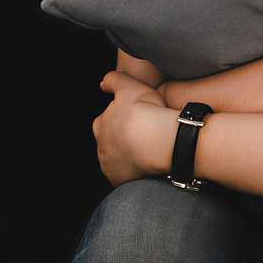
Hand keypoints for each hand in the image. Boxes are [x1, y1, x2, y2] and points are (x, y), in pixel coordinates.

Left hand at [93, 71, 167, 186]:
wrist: (162, 143)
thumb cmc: (146, 113)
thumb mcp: (129, 86)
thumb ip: (114, 80)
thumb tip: (103, 84)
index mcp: (100, 125)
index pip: (107, 120)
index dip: (122, 117)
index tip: (137, 116)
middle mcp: (101, 148)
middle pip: (112, 141)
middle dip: (124, 138)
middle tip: (143, 133)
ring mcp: (111, 167)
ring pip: (119, 159)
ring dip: (130, 154)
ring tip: (148, 149)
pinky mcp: (122, 182)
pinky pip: (128, 175)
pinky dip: (136, 170)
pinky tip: (149, 163)